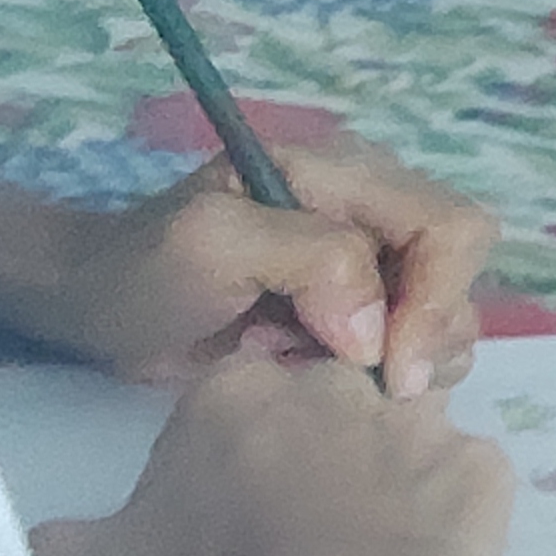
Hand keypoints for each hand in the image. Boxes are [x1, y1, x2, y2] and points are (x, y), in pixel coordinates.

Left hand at [0, 139, 499, 396]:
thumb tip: (376, 330)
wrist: (96, 309)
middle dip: (422, 336)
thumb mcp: (210, 244)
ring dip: (394, 362)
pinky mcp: (360, 313)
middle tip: (361, 384)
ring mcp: (372, 264)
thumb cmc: (141, 269)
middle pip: (459, 274)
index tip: (391, 369)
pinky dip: (378, 378)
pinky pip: (412, 349)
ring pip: (446, 318)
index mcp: (347, 172)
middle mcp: (375, 210)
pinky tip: (314, 376)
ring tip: (311, 369)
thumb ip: (310, 259)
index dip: (438, 300)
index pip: (452, 228)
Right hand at [29, 347, 513, 555]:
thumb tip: (48, 542)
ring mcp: (419, 422)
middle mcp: (331, 385)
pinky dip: (451, 522)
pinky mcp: (486, 470)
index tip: (224, 526)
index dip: (225, 467)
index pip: (226, 407)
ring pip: (402, 442)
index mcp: (229, 391)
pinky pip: (467, 487)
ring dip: (388, 485)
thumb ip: (60, 545)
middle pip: (321, 413)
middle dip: (311, 462)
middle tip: (300, 546)